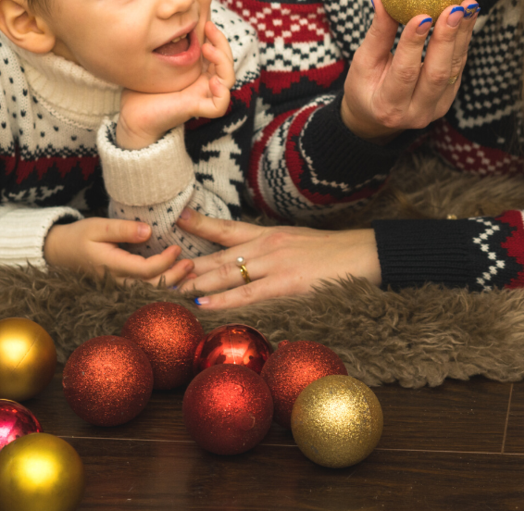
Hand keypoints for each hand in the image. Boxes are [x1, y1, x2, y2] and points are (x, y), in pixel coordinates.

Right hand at [44, 217, 194, 286]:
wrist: (58, 253)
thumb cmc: (78, 236)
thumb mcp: (98, 226)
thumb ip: (123, 229)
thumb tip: (148, 232)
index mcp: (111, 266)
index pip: (144, 270)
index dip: (164, 262)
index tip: (176, 248)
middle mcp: (115, 282)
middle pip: (150, 286)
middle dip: (174, 277)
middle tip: (192, 265)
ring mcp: (116, 288)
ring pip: (148, 292)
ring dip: (171, 285)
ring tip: (191, 277)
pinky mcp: (118, 287)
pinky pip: (142, 291)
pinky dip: (160, 287)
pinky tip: (175, 282)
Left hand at [116, 20, 234, 149]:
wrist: (132, 114)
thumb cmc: (142, 87)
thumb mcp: (157, 59)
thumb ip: (168, 43)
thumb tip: (171, 18)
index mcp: (197, 71)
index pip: (218, 52)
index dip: (217, 37)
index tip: (205, 21)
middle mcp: (203, 83)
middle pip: (226, 62)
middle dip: (222, 43)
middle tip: (209, 27)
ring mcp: (201, 95)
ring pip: (228, 80)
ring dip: (223, 61)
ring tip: (207, 49)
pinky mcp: (196, 108)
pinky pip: (220, 106)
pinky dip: (222, 94)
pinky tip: (212, 82)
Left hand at [174, 209, 380, 309]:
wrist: (364, 255)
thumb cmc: (333, 254)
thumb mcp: (297, 244)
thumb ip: (272, 251)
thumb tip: (249, 262)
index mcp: (270, 234)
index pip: (227, 227)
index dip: (200, 224)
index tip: (176, 219)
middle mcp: (267, 245)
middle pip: (218, 253)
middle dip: (188, 262)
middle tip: (159, 268)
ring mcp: (275, 264)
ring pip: (227, 272)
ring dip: (196, 281)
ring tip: (169, 287)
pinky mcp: (286, 284)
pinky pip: (248, 294)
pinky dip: (223, 299)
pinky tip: (203, 303)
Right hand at [340, 0, 478, 141]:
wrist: (377, 116)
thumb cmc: (365, 85)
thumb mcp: (363, 62)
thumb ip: (377, 33)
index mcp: (388, 106)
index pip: (404, 72)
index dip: (413, 43)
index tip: (422, 15)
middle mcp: (416, 113)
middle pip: (436, 74)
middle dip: (447, 38)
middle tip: (453, 8)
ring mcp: (436, 108)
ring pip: (453, 70)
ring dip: (462, 35)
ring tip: (468, 6)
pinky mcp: (448, 99)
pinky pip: (458, 68)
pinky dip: (463, 41)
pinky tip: (467, 18)